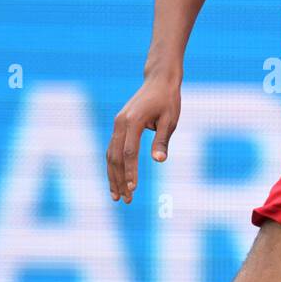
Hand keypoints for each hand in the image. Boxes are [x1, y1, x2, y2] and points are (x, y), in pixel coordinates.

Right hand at [106, 74, 180, 202]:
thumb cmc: (168, 100)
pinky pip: (112, 149)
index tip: (134, 189)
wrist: (158, 80)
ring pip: (110, 155)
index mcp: (132, 121)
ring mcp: (117, 124)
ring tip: (116, 196)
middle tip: (126, 200)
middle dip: (119, 180)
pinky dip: (113, 165)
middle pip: (115, 157)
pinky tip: (116, 179)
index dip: (131, 172)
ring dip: (113, 176)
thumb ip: (162, 141)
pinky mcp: (118, 125)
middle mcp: (120, 123)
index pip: (129, 153)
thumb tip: (159, 162)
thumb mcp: (170, 120)